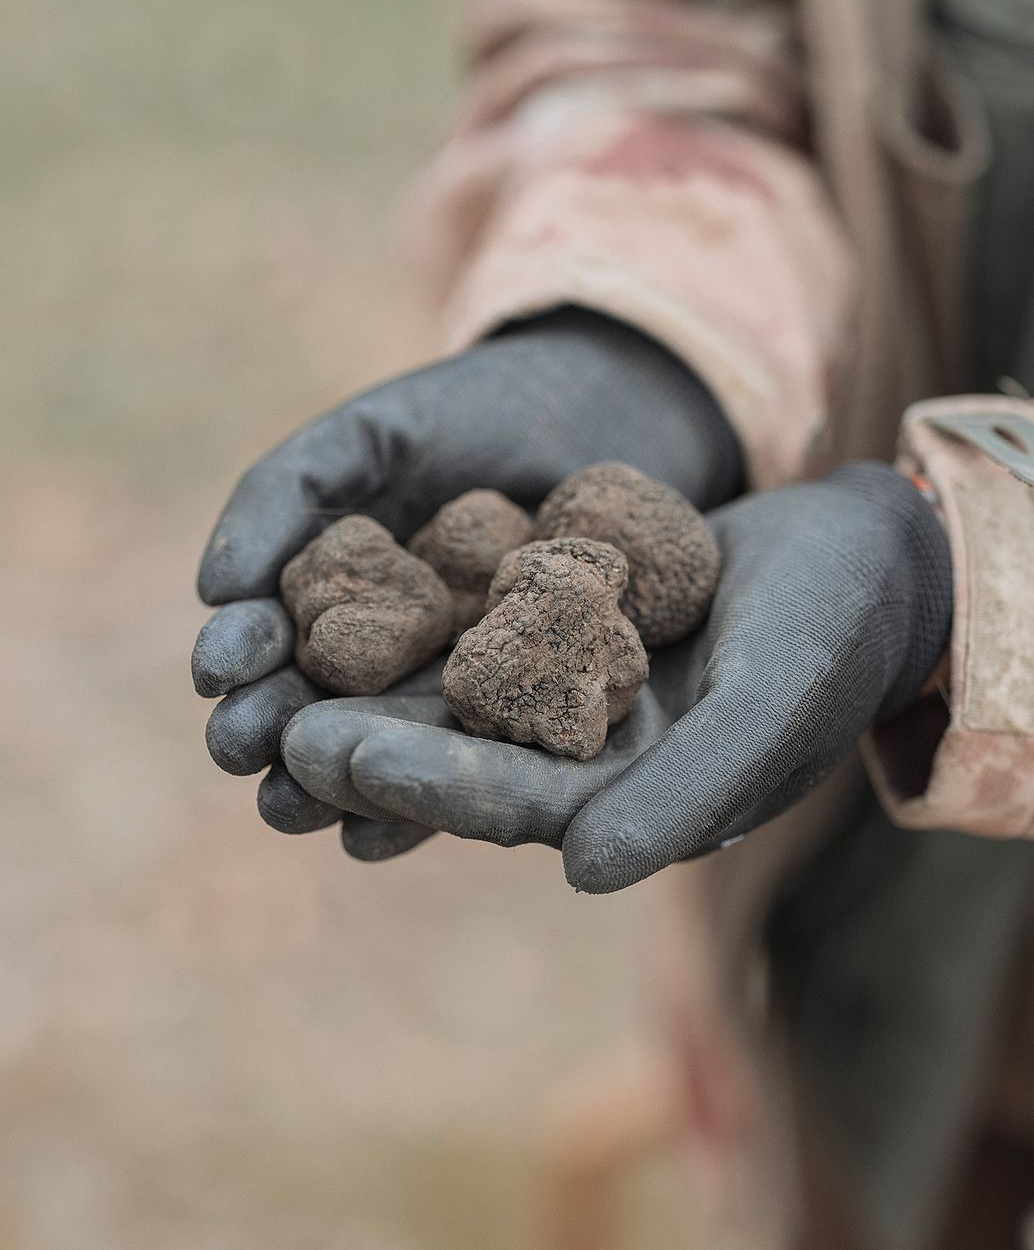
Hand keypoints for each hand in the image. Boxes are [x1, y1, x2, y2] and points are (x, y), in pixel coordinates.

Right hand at [192, 308, 742, 833]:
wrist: (608, 414)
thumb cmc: (476, 414)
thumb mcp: (373, 433)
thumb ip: (288, 490)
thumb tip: (210, 589)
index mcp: (337, 590)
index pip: (273, 633)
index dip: (238, 651)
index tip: (215, 670)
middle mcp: (387, 654)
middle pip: (317, 708)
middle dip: (272, 734)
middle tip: (242, 754)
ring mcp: (454, 690)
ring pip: (384, 749)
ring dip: (330, 783)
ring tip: (294, 807)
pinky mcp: (525, 717)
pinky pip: (472, 765)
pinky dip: (425, 800)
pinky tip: (377, 836)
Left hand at [282, 464, 951, 887]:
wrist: (867, 556)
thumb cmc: (832, 636)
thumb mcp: (770, 711)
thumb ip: (686, 796)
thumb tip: (586, 874)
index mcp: (636, 806)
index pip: (515, 806)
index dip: (425, 782)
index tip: (336, 752)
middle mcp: (597, 765)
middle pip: (465, 760)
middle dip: (371, 746)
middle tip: (271, 726)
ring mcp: (582, 700)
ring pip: (462, 703)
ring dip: (378, 691)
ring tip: (286, 673)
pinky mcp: (574, 634)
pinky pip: (487, 632)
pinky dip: (425, 623)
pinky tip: (354, 597)